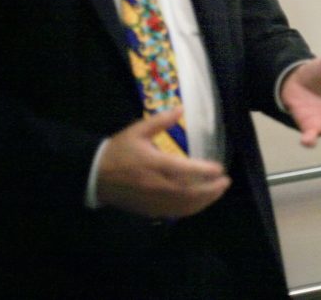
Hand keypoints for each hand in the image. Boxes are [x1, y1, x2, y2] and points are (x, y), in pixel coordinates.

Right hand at [96, 108, 230, 217]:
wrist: (94, 175)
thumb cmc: (118, 151)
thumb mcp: (137, 131)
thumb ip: (161, 121)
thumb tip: (181, 108)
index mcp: (154, 164)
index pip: (185, 170)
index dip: (204, 171)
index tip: (220, 168)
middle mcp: (156, 185)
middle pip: (189, 192)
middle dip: (211, 189)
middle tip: (225, 182)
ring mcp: (152, 200)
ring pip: (184, 205)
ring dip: (204, 201)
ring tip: (218, 192)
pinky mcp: (149, 210)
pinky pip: (174, 213)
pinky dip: (190, 209)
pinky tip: (200, 203)